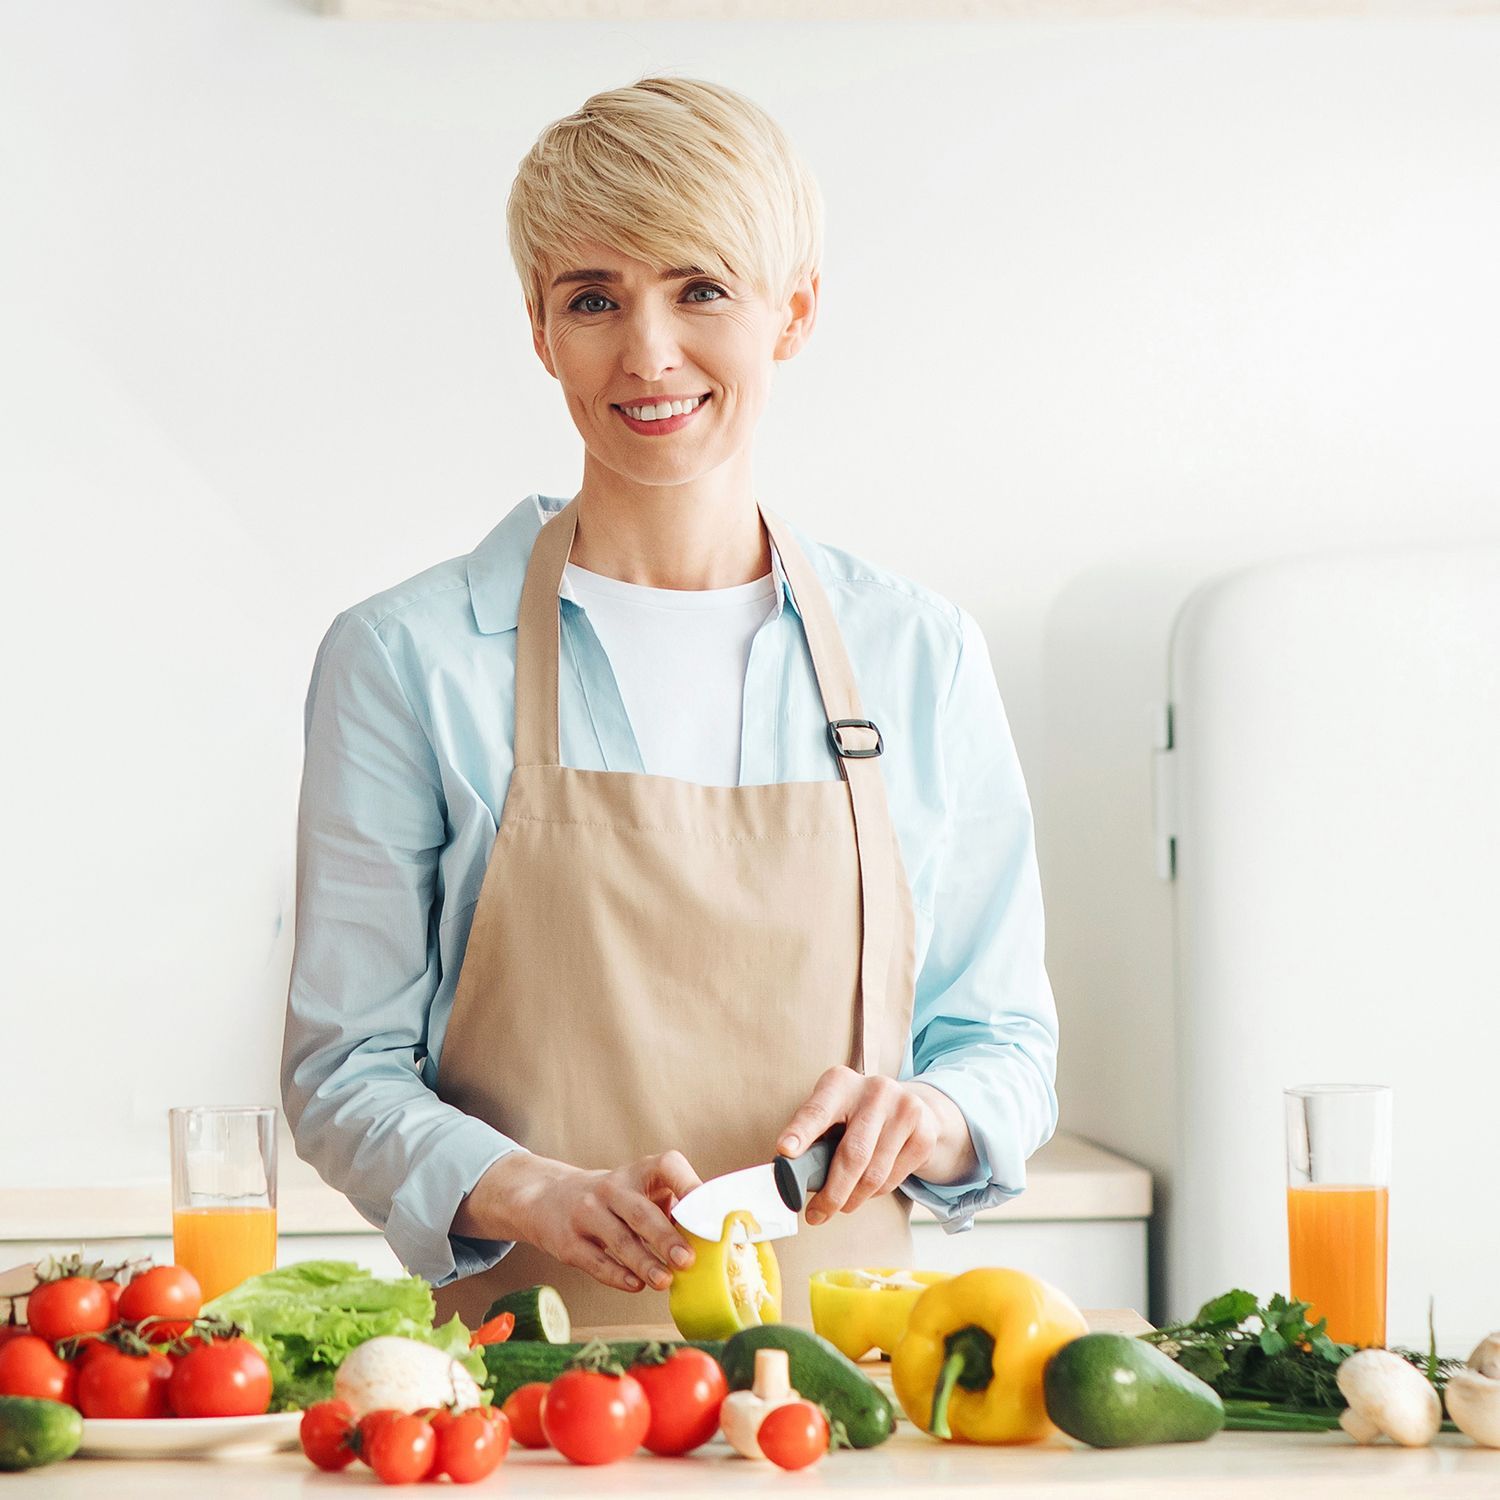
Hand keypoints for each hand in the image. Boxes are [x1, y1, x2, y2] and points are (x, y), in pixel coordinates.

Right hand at [452, 1150, 701, 1292]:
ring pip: (619, 1240)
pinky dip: (617, 1275)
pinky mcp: (568, 1241)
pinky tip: (635, 1285)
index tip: (704, 1208)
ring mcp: (586, 1212)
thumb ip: (670, 1209)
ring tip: (665, 1281)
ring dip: (644, 1263)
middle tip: (687, 1260)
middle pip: (641, 1212)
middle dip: (665, 1237)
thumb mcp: (639, 1191)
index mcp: (639, 1172)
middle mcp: (612, 1188)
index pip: (667, 1166)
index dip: (688, 1184)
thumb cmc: (614, 1201)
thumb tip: (709, 1240)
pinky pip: (595, 1260)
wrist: (548, 1197)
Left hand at [776, 1066, 956, 1222]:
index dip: (801, 1132)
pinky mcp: (924, 1133)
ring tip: (841, 1205)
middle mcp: (875, 1090)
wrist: (910, 1106)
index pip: (817, 1110)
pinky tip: (867, 1188)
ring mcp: (904, 1110)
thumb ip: (813, 1138)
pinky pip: (893, 1179)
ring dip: (852, 1199)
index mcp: (840, 1082)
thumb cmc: (855, 1116)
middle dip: (832, 1193)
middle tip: (816, 1215)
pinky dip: (875, 1193)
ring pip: (874, 1174)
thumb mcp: (831, 1114)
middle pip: (852, 1154)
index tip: (785, 1151)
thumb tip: (790, 1176)